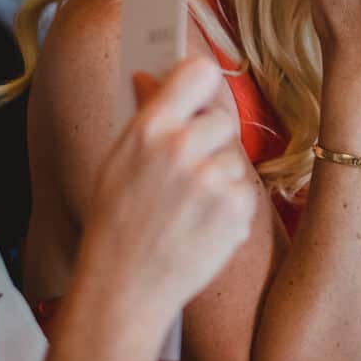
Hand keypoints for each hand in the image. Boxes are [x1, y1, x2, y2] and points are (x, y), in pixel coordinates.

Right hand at [76, 56, 259, 315]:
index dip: (203, 81)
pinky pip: (244, 191)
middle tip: (184, 175)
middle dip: (210, 142)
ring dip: (219, 179)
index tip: (201, 93)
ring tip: (186, 209)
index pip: (198, 72)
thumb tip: (151, 74)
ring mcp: (211, 178)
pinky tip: (200, 226)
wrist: (124, 287)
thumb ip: (146, 117)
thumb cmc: (117, 223)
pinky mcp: (236, 206)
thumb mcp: (118, 162)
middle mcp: (181, 147)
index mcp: (148, 129)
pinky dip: (229, 208)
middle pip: (222, 119)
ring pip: (234, 159)